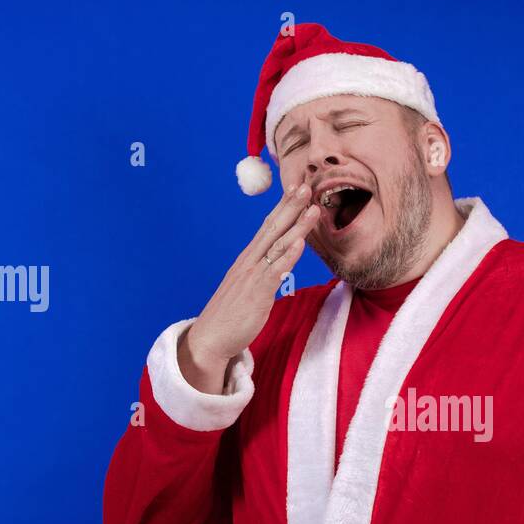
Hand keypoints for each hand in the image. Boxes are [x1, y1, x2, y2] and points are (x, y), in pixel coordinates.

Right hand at [178, 182, 320, 392]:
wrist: (211, 338)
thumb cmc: (232, 314)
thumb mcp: (250, 287)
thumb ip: (264, 273)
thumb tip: (279, 265)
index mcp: (248, 259)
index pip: (268, 226)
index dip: (283, 206)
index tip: (296, 188)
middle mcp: (250, 262)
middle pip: (273, 228)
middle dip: (290, 206)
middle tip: (306, 185)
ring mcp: (253, 276)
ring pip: (278, 246)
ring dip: (296, 226)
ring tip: (313, 208)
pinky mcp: (257, 294)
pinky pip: (274, 271)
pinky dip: (288, 256)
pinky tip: (300, 243)